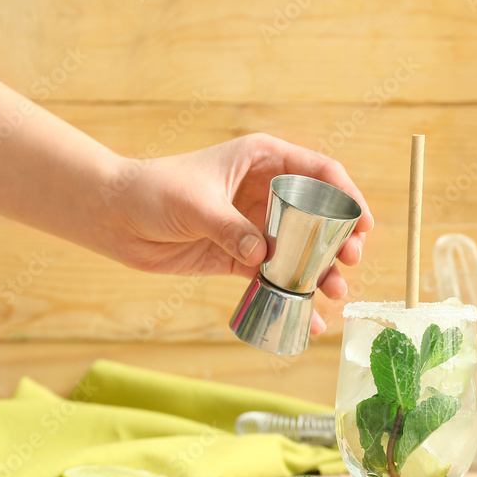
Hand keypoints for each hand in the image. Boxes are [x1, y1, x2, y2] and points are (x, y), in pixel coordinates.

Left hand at [102, 134, 373, 333]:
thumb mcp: (194, 203)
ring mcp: (255, 225)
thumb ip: (231, 228)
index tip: (363, 224)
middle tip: (349, 261)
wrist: (114, 217)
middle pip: (318, 214)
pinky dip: (291, 295)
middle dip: (339, 240)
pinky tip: (308, 317)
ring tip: (335, 292)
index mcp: (262, 160)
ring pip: (301, 248)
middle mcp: (266, 191)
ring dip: (320, 271)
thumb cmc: (152, 190)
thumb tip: (264, 256)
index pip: (319, 172)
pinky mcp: (241, 256)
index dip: (347, 196)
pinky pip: (275, 276)